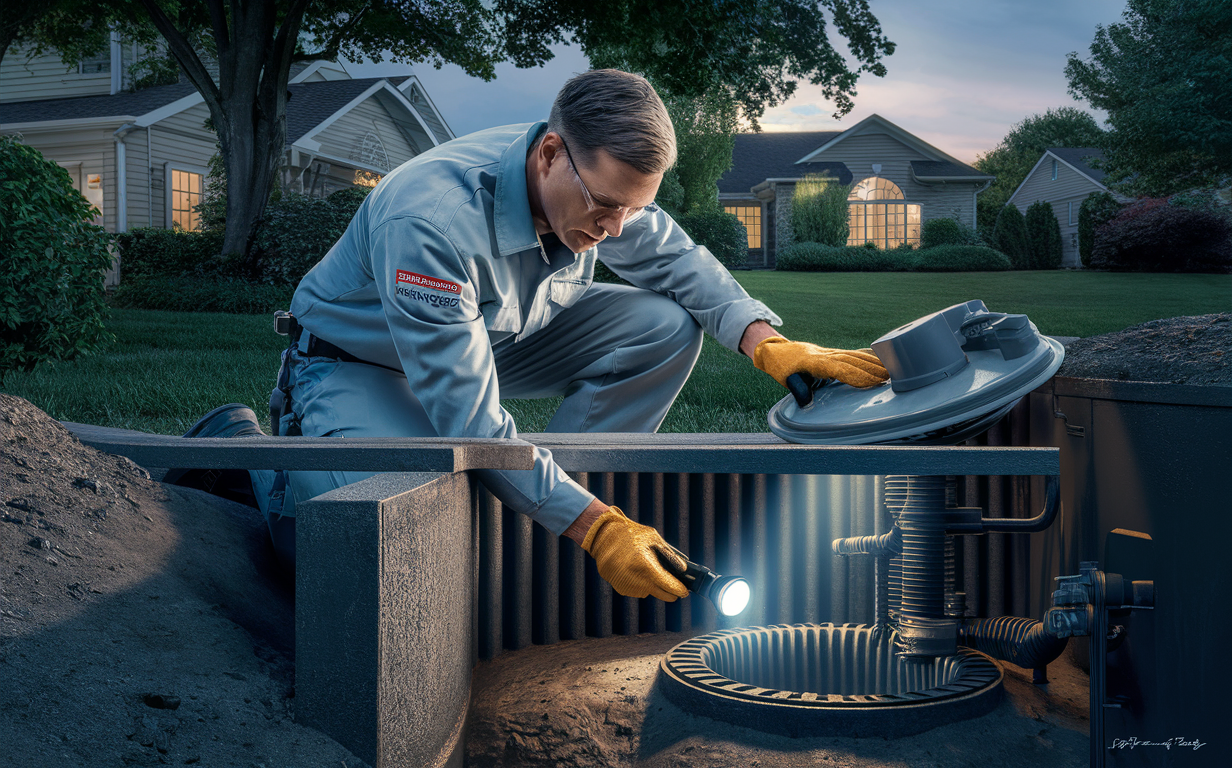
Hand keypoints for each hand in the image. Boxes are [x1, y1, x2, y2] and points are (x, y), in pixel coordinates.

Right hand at [581, 507, 689, 600]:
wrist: (603, 536)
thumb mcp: (654, 539)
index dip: (680, 590)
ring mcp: (627, 586)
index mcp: (646, 565)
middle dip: (670, 591)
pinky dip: (640, 584)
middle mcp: (637, 579)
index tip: (686, 591)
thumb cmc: (631, 534)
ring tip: (646, 567)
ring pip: (649, 592)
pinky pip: (637, 590)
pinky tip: (635, 570)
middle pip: (663, 595)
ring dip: (653, 585)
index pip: (670, 586)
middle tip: (674, 584)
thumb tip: (684, 570)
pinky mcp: (620, 588)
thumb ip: (670, 555)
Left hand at [753, 337, 888, 388]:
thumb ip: (797, 389)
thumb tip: (807, 401)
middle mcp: (823, 354)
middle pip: (850, 361)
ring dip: (872, 362)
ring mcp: (828, 352)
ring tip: (890, 369)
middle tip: (890, 378)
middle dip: (871, 369)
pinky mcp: (831, 352)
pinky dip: (865, 355)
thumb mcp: (785, 378)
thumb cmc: (780, 366)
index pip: (838, 368)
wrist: (775, 349)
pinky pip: (850, 353)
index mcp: (813, 361)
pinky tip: (878, 356)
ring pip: (853, 355)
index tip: (872, 382)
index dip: (856, 375)